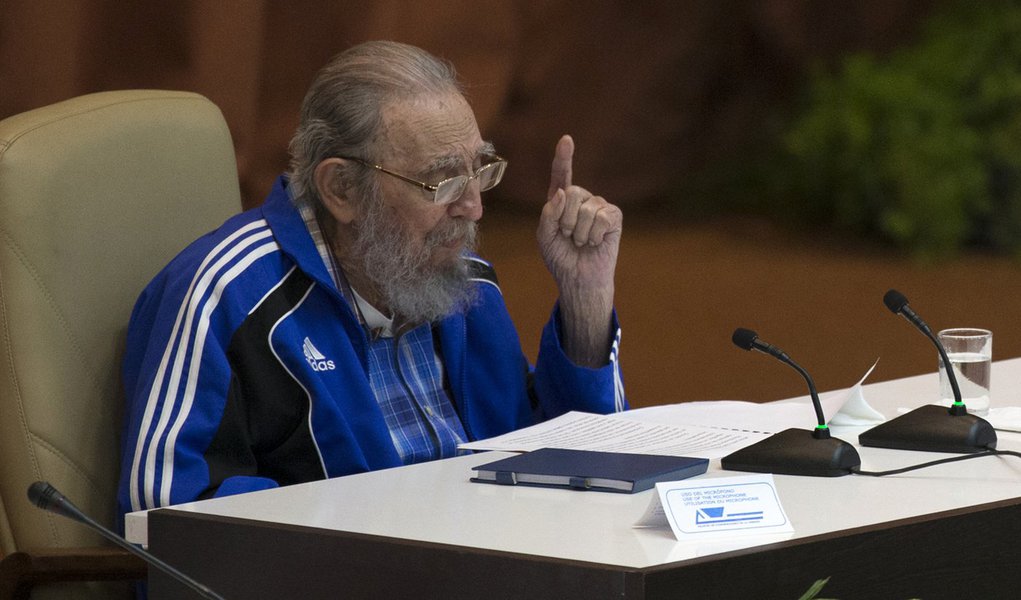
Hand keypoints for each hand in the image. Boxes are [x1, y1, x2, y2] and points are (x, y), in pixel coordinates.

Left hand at [537, 135, 622, 365]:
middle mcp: (581, 199)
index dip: (564, 158)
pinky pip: (601, 217)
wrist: (578, 278)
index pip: (562, 175)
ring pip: (586, 208)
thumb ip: (548, 213)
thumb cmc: (560, 257)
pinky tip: (595, 243)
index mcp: (561, 201)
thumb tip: (562, 192)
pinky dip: (593, 235)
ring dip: (579, 232)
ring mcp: (599, 206)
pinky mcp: (613, 217)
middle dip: (565, 220)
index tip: (567, 140)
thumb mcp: (544, 236)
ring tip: (581, 242)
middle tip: (568, 237)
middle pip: (571, 193)